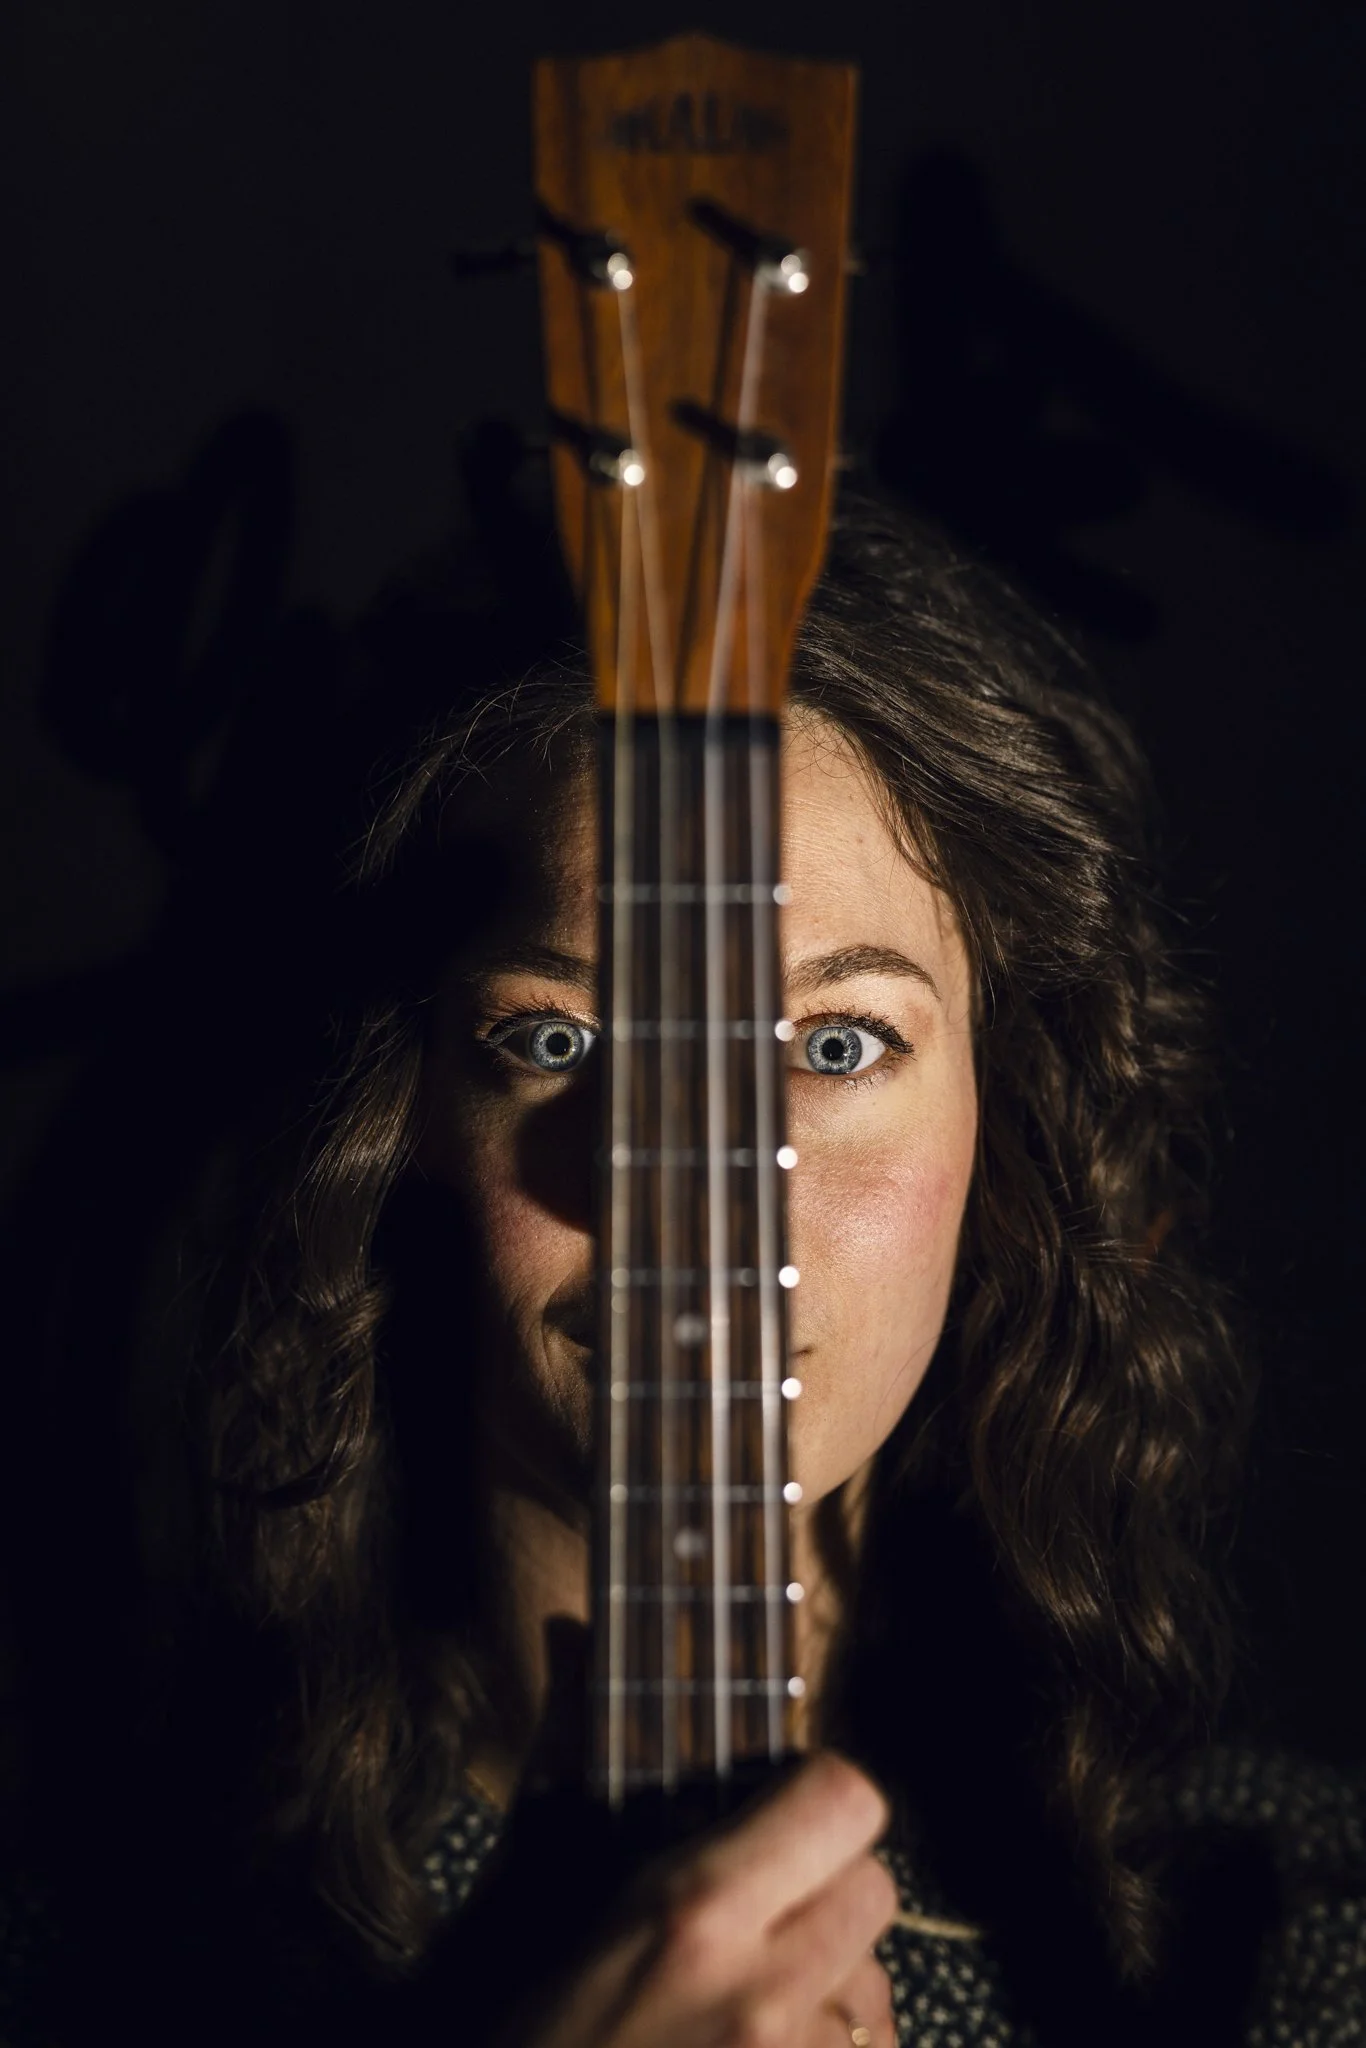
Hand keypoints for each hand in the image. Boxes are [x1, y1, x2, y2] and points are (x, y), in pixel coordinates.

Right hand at [525, 1752, 897, 2047]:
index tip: (782, 1808)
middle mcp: (764, 1995)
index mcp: (694, 1915)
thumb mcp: (538, 1910)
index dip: (817, 1793)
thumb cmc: (522, 2039)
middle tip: (763, 1919)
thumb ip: (591, 1784)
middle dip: (828, 1894)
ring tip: (748, 2017)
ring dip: (832, 1995)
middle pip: (875, 1890)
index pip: (844, 1801)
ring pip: (876, 1992)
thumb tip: (579, 1641)